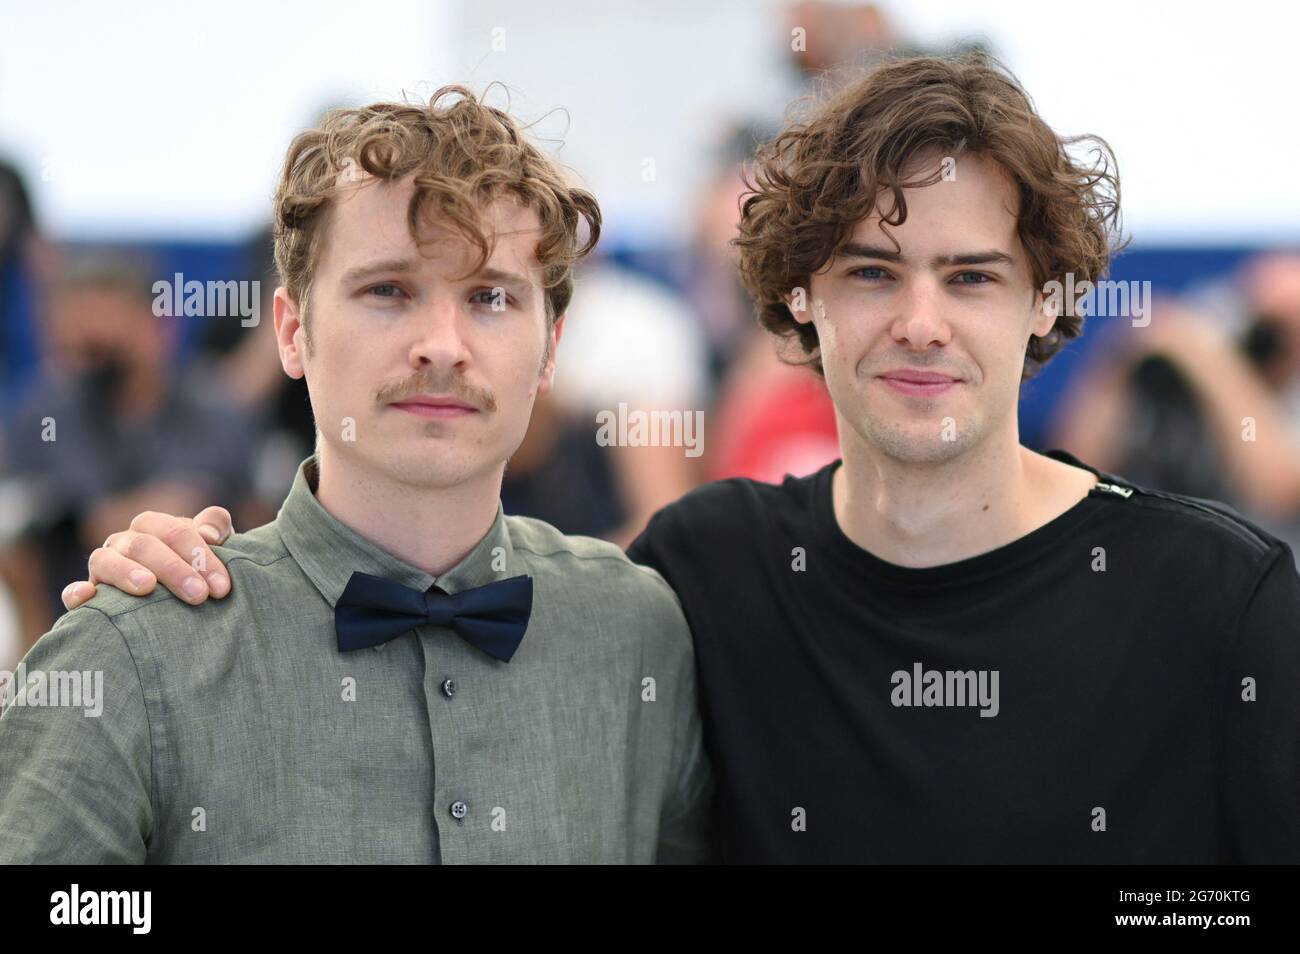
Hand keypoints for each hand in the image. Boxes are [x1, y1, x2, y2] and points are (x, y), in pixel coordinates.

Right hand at [61, 506, 235, 610]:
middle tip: (199, 595)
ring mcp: (102, 567)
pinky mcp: (88, 595)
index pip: (174, 531)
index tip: (221, 586)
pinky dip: (76, 593)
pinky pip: (73, 592)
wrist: (181, 598)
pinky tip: (88, 597)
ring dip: (126, 572)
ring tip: (148, 587)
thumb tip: (208, 534)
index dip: (200, 555)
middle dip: (174, 569)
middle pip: (144, 546)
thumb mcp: (215, 545)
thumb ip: (216, 526)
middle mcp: (124, 542)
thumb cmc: (198, 568)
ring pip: (106, 560)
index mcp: (153, 527)